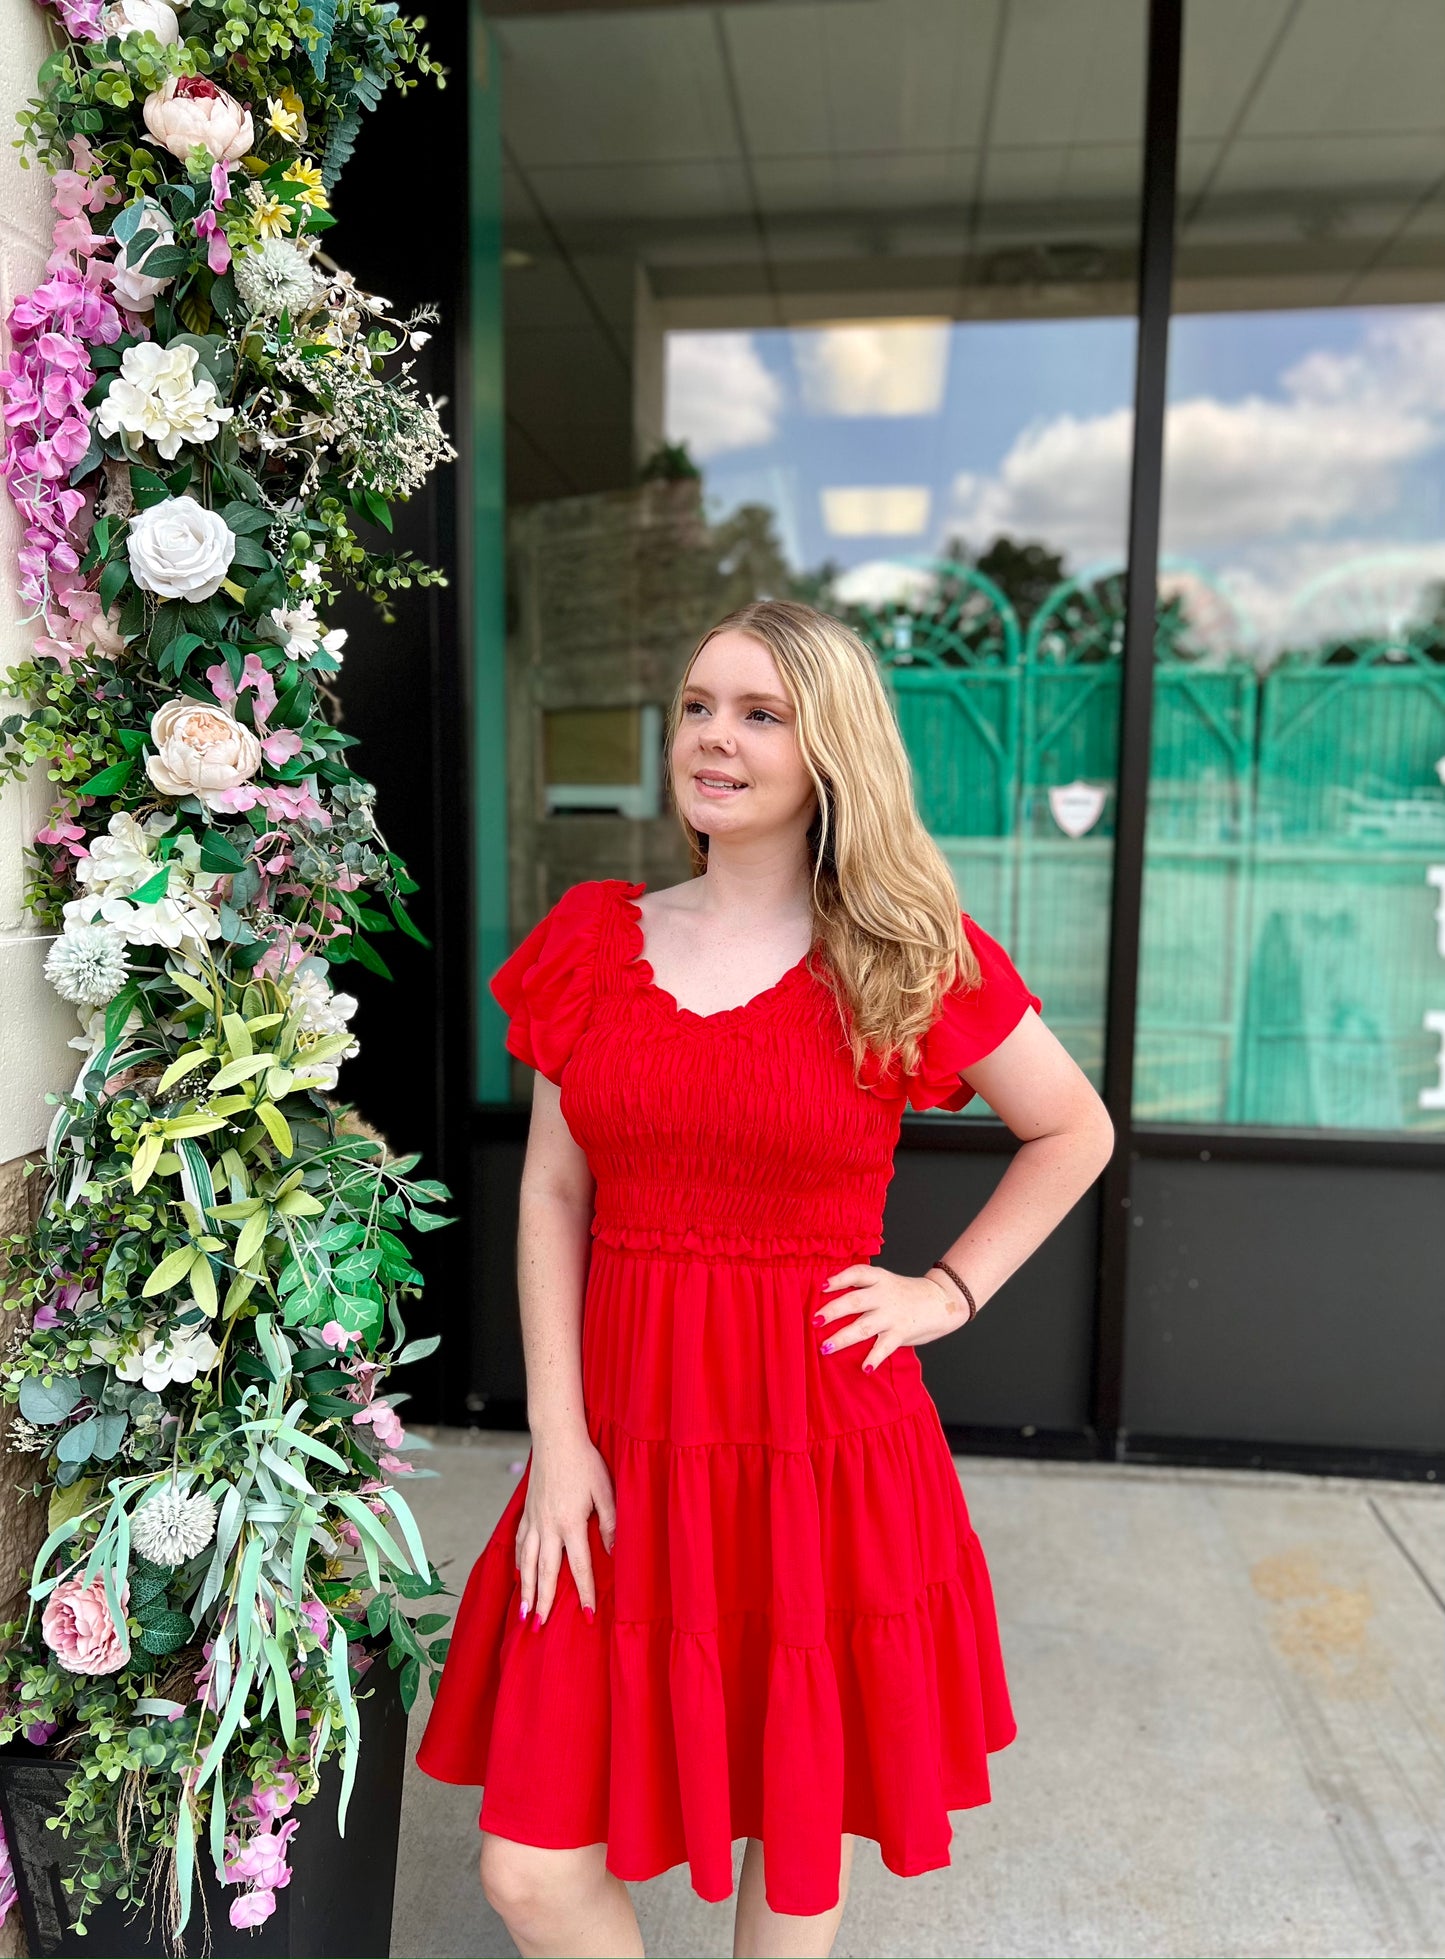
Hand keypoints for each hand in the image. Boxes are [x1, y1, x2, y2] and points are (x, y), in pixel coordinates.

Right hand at [514, 1428, 615, 1628]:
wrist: (555, 1437)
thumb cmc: (585, 1461)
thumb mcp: (605, 1489)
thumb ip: (611, 1522)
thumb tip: (614, 1551)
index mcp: (571, 1522)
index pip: (579, 1566)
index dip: (585, 1593)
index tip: (589, 1616)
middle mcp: (549, 1526)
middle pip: (545, 1572)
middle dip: (544, 1602)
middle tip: (539, 1628)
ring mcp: (534, 1519)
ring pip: (526, 1562)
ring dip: (525, 1590)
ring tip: (523, 1613)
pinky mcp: (527, 1511)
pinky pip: (520, 1544)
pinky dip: (518, 1564)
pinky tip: (518, 1576)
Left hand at [814, 1264, 971, 1371]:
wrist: (943, 1300)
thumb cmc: (908, 1294)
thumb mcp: (886, 1282)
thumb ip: (865, 1290)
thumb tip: (833, 1304)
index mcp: (879, 1279)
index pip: (857, 1273)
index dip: (839, 1279)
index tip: (822, 1286)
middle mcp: (884, 1295)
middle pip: (854, 1301)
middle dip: (832, 1311)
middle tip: (814, 1321)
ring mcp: (892, 1315)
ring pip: (863, 1326)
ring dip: (843, 1338)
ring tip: (826, 1348)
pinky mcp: (902, 1332)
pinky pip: (885, 1347)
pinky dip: (874, 1358)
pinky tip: (865, 1368)